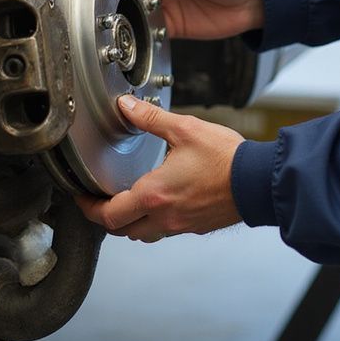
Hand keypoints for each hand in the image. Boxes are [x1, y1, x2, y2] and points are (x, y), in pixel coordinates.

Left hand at [76, 94, 244, 240]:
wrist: (257, 181)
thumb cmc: (225, 158)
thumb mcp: (185, 129)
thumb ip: (150, 118)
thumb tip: (126, 106)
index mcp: (154, 194)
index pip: (108, 214)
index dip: (88, 207)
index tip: (81, 197)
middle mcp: (163, 216)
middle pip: (121, 230)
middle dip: (107, 217)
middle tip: (100, 201)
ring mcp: (180, 226)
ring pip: (143, 234)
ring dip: (131, 222)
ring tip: (129, 202)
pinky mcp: (196, 227)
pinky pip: (165, 230)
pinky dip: (155, 221)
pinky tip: (163, 202)